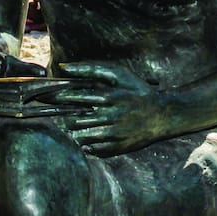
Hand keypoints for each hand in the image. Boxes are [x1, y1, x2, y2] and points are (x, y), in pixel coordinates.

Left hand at [52, 62, 166, 155]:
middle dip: (66, 116)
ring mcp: (112, 134)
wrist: (162, 116)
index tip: (53, 96)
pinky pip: (91, 148)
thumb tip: (65, 66)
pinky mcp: (115, 147)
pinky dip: (85, 143)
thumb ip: (92, 69)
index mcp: (108, 97)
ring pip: (80, 136)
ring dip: (74, 131)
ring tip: (76, 125)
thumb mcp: (120, 75)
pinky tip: (89, 135)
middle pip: (74, 119)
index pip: (74, 98)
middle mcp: (109, 116)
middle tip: (64, 113)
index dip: (61, 97)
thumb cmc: (139, 92)